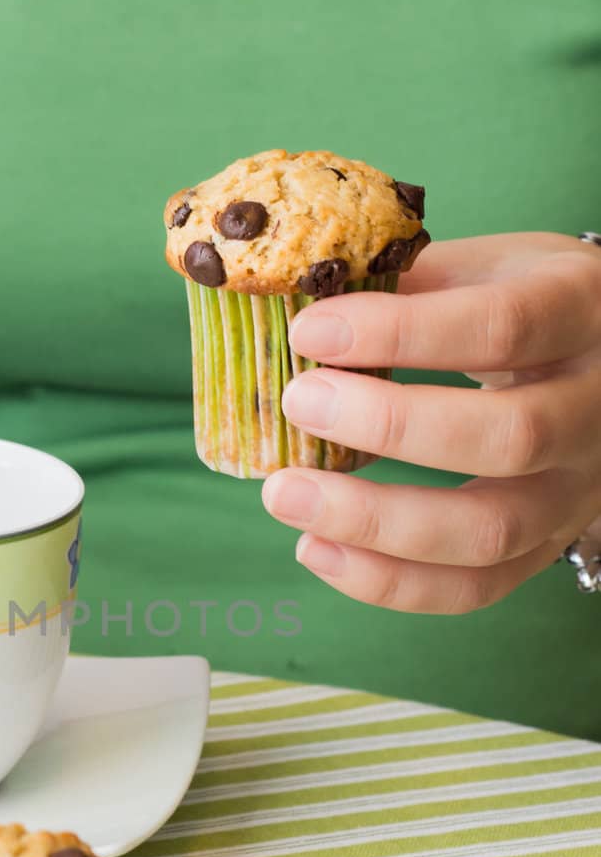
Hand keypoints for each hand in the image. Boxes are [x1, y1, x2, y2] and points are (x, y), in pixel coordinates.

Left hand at [261, 234, 600, 612]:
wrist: (599, 364)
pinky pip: (474, 588)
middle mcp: (597, 409)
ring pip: (489, 531)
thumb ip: (406, 284)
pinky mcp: (546, 547)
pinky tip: (316, 549)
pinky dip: (389, 581)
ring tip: (286, 495)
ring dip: (375, 522)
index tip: (309, 333)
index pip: (501, 327)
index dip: (400, 333)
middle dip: (390, 426)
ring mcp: (578, 490)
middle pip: (509, 437)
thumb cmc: (521, 305)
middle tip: (297, 403)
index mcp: (580, 312)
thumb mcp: (485, 268)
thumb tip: (293, 300)